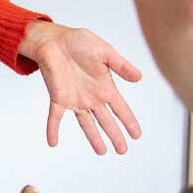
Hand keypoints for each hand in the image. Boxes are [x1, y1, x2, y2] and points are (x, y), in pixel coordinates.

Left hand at [19, 21, 142, 155]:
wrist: (54, 40)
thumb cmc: (79, 42)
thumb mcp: (105, 52)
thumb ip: (121, 65)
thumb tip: (139, 77)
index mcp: (105, 86)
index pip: (121, 108)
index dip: (129, 122)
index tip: (137, 135)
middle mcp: (92, 96)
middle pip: (106, 120)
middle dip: (115, 135)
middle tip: (122, 150)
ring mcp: (75, 99)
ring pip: (86, 123)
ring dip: (93, 138)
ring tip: (102, 152)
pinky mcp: (58, 97)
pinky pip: (55, 117)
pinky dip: (52, 129)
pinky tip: (52, 142)